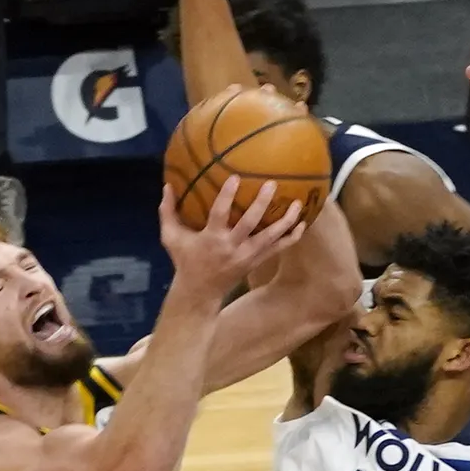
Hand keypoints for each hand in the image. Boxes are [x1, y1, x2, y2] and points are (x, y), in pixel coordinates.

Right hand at [159, 175, 306, 298]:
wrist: (200, 293)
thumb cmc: (185, 261)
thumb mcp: (171, 238)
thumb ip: (168, 212)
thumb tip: (167, 185)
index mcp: (211, 238)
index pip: (220, 214)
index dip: (227, 196)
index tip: (236, 177)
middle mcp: (231, 247)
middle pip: (250, 223)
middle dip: (262, 204)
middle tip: (272, 185)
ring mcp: (246, 256)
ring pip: (270, 237)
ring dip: (285, 221)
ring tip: (298, 203)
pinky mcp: (255, 262)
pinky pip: (277, 249)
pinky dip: (290, 237)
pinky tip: (302, 224)